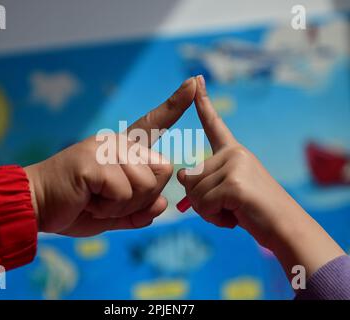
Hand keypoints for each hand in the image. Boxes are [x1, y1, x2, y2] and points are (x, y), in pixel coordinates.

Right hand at [25, 77, 195, 236]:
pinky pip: (125, 191)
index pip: (154, 123)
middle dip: (143, 198)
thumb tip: (163, 205)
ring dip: (125, 205)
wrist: (35, 206)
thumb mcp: (114, 214)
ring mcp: (106, 148)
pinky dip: (110, 208)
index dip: (175, 104)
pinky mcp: (94, 160)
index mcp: (123, 149)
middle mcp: (117, 142)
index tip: (193, 83)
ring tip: (96, 199)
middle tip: (110, 200)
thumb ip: (139, 211)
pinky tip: (89, 200)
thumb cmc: (75, 206)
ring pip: (148, 184)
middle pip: (163, 170)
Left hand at [178, 75, 343, 278]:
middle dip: (200, 200)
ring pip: (194, 192)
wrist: (286, 227)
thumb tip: (182, 175)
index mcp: (233, 152)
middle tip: (226, 207)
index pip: (214, 124)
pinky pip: (204, 204)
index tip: (196, 79)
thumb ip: (204, 181)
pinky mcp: (234, 183)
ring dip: (207, 211)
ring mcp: (234, 165)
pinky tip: (234, 218)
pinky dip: (214, 218)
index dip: (202, 103)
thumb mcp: (226, 191)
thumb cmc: (255, 211)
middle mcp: (233, 153)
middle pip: (190, 177)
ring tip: (233, 211)